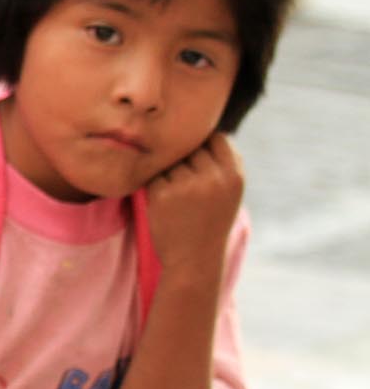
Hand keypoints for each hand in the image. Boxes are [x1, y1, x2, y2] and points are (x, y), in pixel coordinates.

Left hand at [144, 131, 242, 283]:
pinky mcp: (161, 194)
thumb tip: (202, 129)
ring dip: (169, 172)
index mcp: (234, 176)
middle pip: (190, 147)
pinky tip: (166, 205)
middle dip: (185, 160)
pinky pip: (154, 175)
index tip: (200, 162)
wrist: (194, 259)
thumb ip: (222, 162)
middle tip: (187, 184)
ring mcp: (186, 185)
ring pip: (171, 160)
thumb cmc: (211, 221)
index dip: (204, 146)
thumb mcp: (229, 191)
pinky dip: (156, 185)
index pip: (216, 137)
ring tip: (179, 197)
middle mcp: (213, 178)